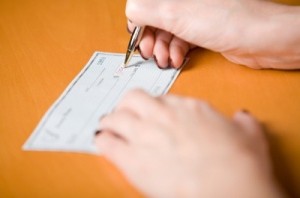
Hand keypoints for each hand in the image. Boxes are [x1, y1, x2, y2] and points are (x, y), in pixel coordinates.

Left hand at [95, 90, 282, 196]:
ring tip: (109, 127)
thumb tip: (241, 117)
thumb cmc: (241, 164)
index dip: (154, 107)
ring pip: (115, 117)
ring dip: (111, 121)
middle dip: (127, 105)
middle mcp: (163, 115)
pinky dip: (103, 141)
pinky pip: (107, 142)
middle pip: (133, 98)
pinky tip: (104, 143)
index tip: (152, 115)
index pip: (161, 98)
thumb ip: (242, 122)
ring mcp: (146, 135)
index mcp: (188, 107)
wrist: (231, 190)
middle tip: (126, 114)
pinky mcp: (133, 160)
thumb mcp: (250, 134)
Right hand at [126, 0, 299, 68]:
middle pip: (156, 20)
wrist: (261, 38)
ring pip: (168, 33)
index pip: (146, 3)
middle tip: (150, 53)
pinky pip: (181, 41)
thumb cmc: (227, 21)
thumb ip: (146, 11)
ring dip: (163, 49)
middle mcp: (184, 1)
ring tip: (166, 60)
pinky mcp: (202, 31)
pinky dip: (177, 52)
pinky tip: (178, 61)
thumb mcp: (175, 14)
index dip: (139, 21)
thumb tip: (130, 14)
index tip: (137, 37)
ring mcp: (194, 16)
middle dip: (151, 39)